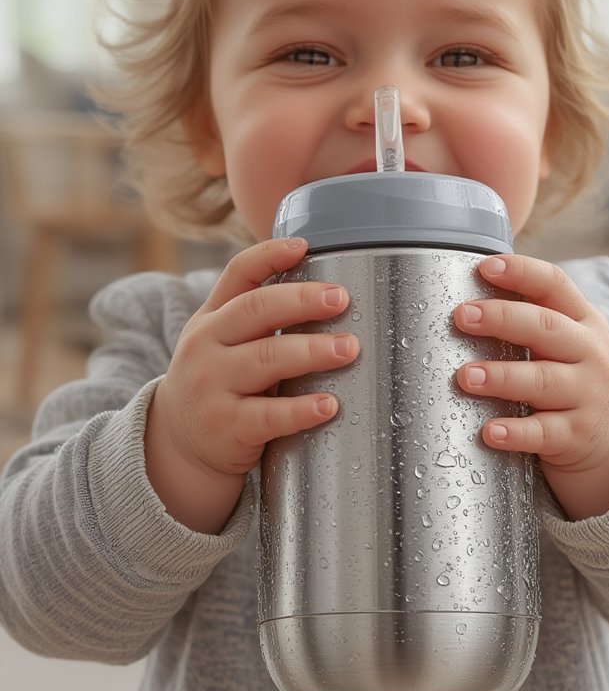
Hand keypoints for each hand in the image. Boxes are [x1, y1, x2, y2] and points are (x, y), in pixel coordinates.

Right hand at [145, 237, 358, 530]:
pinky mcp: (226, 427)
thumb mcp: (222, 341)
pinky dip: (300, 410)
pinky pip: (267, 416)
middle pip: (255, 311)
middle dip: (301, 301)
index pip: (238, 274)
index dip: (269, 255)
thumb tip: (327, 285)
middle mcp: (207, 345)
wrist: (177, 444)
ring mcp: (213, 386)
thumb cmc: (219, 381)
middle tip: (341, 298)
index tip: (304, 246)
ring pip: (264, 360)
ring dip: (310, 351)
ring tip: (349, 348)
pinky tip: (328, 405)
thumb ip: (259, 316)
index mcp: (212, 317)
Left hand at [453, 254, 608, 519]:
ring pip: (542, 381)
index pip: (555, 285)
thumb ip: (531, 312)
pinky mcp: (576, 435)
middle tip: (462, 316)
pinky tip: (490, 432)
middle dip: (502, 318)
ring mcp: (587, 395)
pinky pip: (544, 433)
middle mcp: (589, 353)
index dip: (522, 272)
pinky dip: (516, 433)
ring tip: (465, 376)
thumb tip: (467, 283)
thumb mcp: (569, 336)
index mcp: (583, 320)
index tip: (485, 267)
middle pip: (546, 328)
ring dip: (501, 377)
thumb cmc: (572, 372)